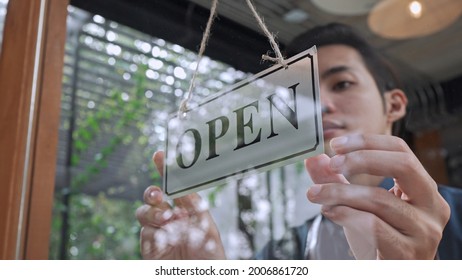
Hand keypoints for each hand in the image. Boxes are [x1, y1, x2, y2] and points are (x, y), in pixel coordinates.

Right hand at [136, 151, 225, 258]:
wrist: (202, 275)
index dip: (164, 169)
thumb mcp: (206, 226)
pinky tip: (165, 236)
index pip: (173, 186)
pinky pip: (145, 233)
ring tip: (167, 220)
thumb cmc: (210, 255)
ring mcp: (158, 232)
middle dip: (152, 193)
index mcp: (185, 209)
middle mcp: (169, 218)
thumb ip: (193, 206)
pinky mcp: (150, 247)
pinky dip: (152, 231)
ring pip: (143, 212)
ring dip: (152, 213)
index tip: (159, 155)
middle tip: (159, 197)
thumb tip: (180, 188)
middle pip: (152, 197)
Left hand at [305, 134, 449, 258]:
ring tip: (317, 194)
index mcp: (423, 189)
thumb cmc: (379, 239)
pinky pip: (372, 225)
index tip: (336, 145)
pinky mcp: (407, 253)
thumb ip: (337, 181)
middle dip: (361, 160)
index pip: (402, 150)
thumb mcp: (359, 205)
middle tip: (332, 163)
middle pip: (402, 165)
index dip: (367, 142)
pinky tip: (330, 212)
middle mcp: (432, 207)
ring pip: (379, 199)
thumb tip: (313, 159)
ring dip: (340, 192)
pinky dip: (345, 214)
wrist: (389, 274)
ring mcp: (423, 231)